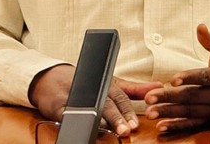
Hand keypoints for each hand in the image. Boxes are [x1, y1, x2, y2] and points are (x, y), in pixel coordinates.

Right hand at [29, 64, 161, 135]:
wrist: (51, 77)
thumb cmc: (87, 82)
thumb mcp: (112, 83)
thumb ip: (134, 88)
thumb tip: (158, 87)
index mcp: (105, 84)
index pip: (120, 97)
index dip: (128, 111)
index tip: (135, 124)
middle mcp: (92, 89)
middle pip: (106, 104)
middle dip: (117, 118)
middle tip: (126, 130)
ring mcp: (75, 97)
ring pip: (89, 110)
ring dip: (100, 122)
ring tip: (109, 132)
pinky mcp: (59, 106)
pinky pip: (69, 116)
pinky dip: (77, 123)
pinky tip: (84, 129)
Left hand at [144, 24, 209, 132]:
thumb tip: (200, 26)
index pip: (204, 77)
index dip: (189, 78)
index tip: (173, 79)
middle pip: (191, 97)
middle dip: (169, 98)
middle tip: (149, 98)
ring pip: (189, 112)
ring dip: (169, 113)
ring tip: (150, 113)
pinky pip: (194, 125)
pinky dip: (178, 127)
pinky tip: (162, 127)